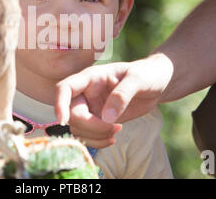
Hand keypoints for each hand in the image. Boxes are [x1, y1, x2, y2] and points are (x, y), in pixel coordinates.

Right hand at [55, 54, 172, 147]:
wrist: (156, 83)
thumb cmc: (147, 74)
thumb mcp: (138, 79)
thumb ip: (122, 94)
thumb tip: (107, 117)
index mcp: (91, 77)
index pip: (65, 88)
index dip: (59, 103)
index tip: (63, 120)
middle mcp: (86, 93)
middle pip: (72, 114)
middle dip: (90, 126)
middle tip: (115, 128)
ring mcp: (90, 108)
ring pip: (78, 128)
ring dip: (94, 136)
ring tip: (117, 131)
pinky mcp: (97, 120)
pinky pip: (88, 135)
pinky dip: (97, 141)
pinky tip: (113, 137)